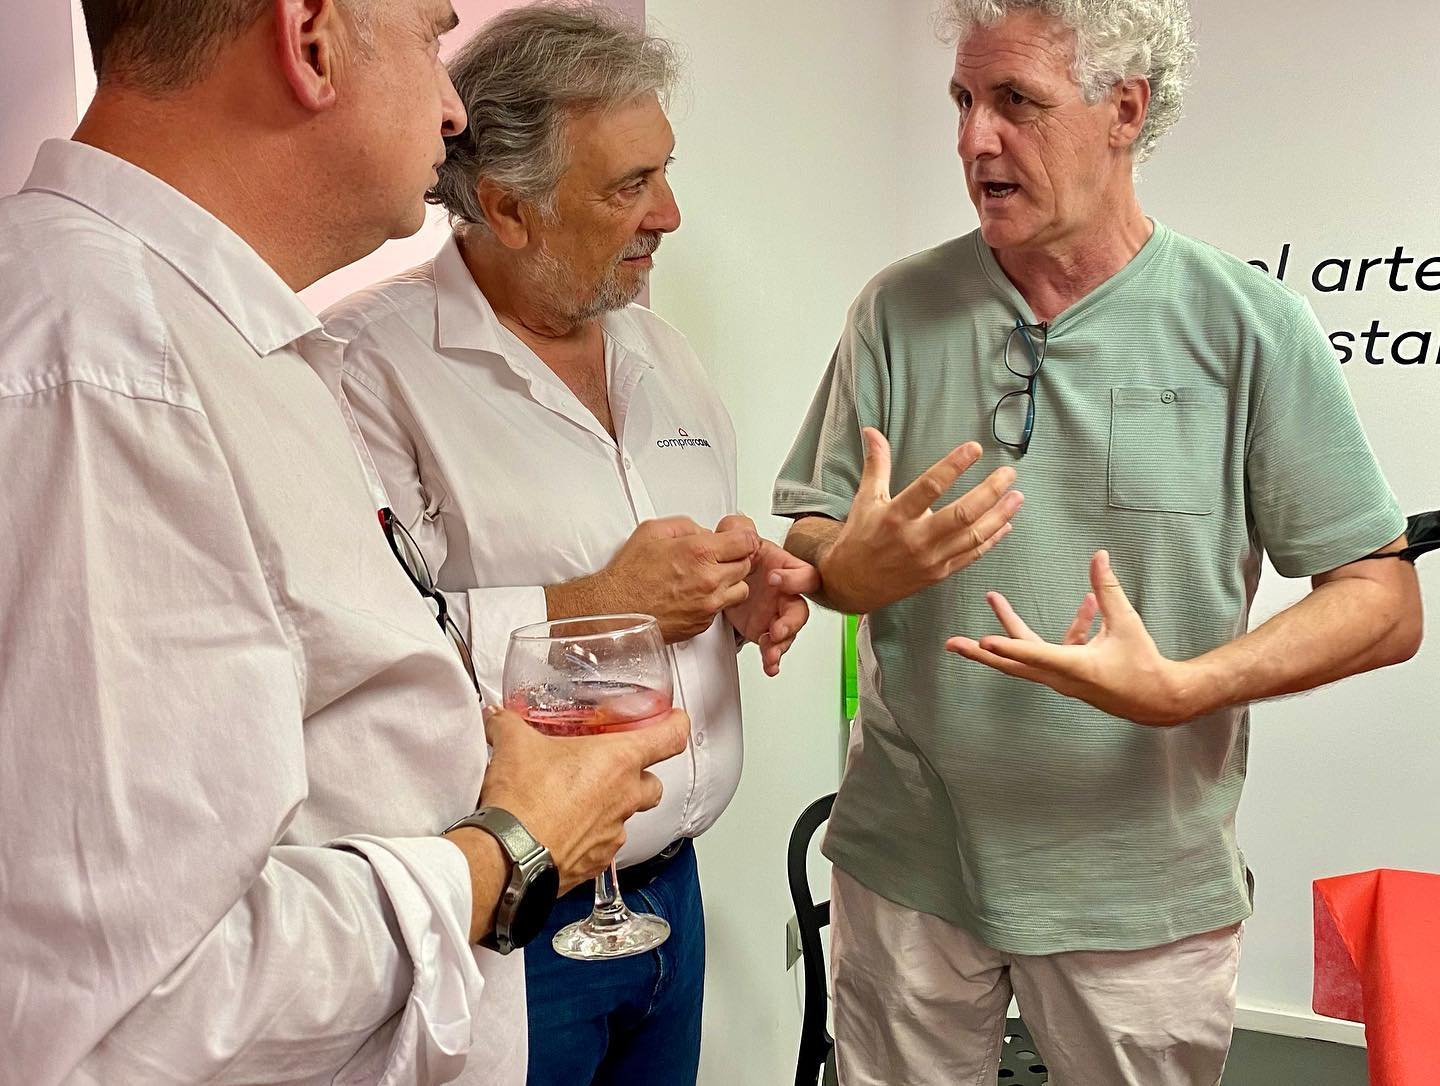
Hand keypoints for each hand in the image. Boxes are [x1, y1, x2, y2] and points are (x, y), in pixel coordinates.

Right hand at [476, 707, 690, 892]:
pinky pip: (604, 846)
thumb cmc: (523, 800)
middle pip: (654, 784)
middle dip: (640, 776)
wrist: (507, 855)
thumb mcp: (514, 745)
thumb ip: (509, 724)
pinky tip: (564, 829)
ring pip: (628, 817)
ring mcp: (614, 833)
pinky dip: (590, 837)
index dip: (676, 725)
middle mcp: (625, 797)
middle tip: (614, 767)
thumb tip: (499, 718)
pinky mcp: (598, 862)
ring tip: (579, 800)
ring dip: (611, 807)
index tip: (674, 720)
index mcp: (618, 761)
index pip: (669, 738)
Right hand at [551, 516, 759, 643]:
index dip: (743, 537)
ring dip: (730, 581)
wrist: (615, 608)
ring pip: (741, 590)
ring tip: (710, 577)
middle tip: (718, 556)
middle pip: (746, 565)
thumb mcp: (654, 531)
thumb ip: (687, 526)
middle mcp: (709, 580)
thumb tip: (705, 531)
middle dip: (734, 558)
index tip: (736, 538)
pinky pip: (722, 608)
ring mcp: (708, 605)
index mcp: (699, 553)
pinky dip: (715, 600)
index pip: (746, 542)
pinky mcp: (703, 623)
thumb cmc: (629, 574)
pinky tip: (696, 593)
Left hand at [715, 514, 817, 675]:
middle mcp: (784, 593)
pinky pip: (773, 646)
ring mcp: (776, 613)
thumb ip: (736, 530)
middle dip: (791, 621)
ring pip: (789, 631)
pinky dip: (772, 657)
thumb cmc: (738, 558)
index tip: (775, 579)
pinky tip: (769, 664)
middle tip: (777, 628)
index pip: (803, 574)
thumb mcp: (733, 538)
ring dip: (782, 643)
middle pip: (800, 608)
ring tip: (770, 650)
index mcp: (783, 568)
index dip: (794, 579)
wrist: (720, 578)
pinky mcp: (765, 630)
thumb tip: (742, 528)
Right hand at [818, 428, 1021, 613]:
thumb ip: (876, 464)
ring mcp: (931, 559)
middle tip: (1009, 473)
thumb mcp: (865, 499)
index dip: (954, 466)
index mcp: (896, 516)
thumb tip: (872, 431)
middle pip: (962, 514)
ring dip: (999, 516)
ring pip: (973, 536)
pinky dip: (992, 540)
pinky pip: (972, 556)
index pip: (930, 487)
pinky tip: (1006, 524)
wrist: (853, 585)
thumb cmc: (860, 537)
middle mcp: (916, 539)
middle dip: (990, 492)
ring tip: (1017, 496)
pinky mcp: (939, 573)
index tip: (974, 448)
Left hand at [944, 550, 1197, 726]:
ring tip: (994, 597)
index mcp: (1074, 667)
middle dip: (981, 651)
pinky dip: (1068, 628)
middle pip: (1012, 663)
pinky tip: (1088, 604)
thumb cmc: (1142, 664)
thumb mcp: (1127, 623)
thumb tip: (1098, 556)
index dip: (1008, 646)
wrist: (1157, 699)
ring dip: (1009, 630)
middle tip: (952, 643)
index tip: (983, 640)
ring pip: (1025, 656)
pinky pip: (1055, 649)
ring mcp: (1061, 678)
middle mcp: (1060, 676)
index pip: (1034, 654)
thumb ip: (1108, 589)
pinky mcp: (1068, 674)